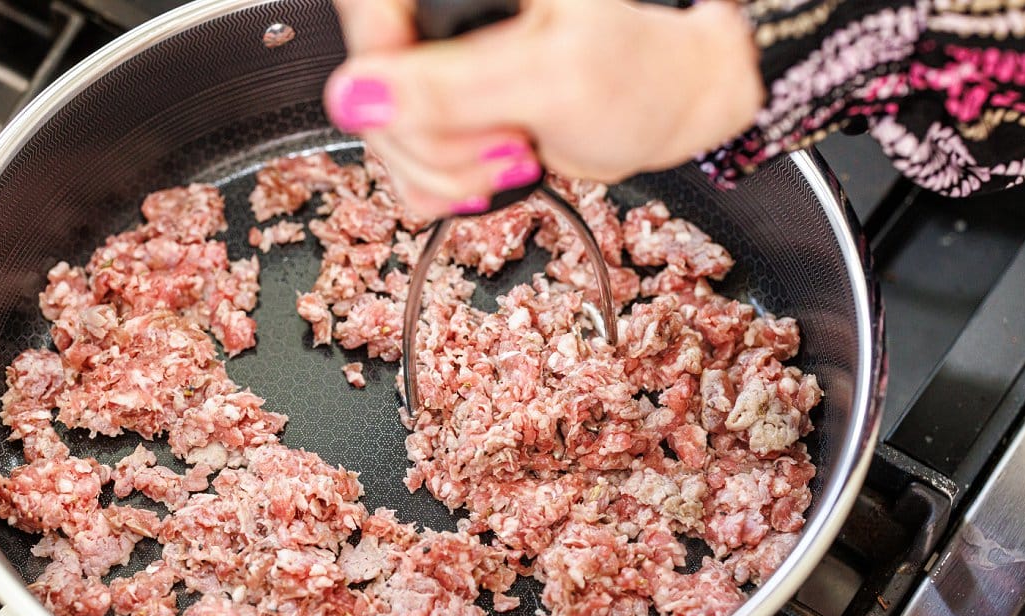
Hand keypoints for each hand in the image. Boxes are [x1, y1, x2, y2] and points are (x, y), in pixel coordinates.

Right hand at [325, 0, 764, 217]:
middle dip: (436, 142)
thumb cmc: (641, 73)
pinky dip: (447, 187)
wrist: (668, 107)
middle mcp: (436, 18)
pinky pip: (405, 163)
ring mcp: (436, 67)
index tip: (439, 109)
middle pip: (371, 92)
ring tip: (515, 153)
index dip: (387, 79)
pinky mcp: (443, 110)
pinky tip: (495, 171)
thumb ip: (452, 88)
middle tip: (507, 142)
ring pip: (386, 135)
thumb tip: (356, 95)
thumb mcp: (552, 80)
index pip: (368, 19)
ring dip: (446, 171)